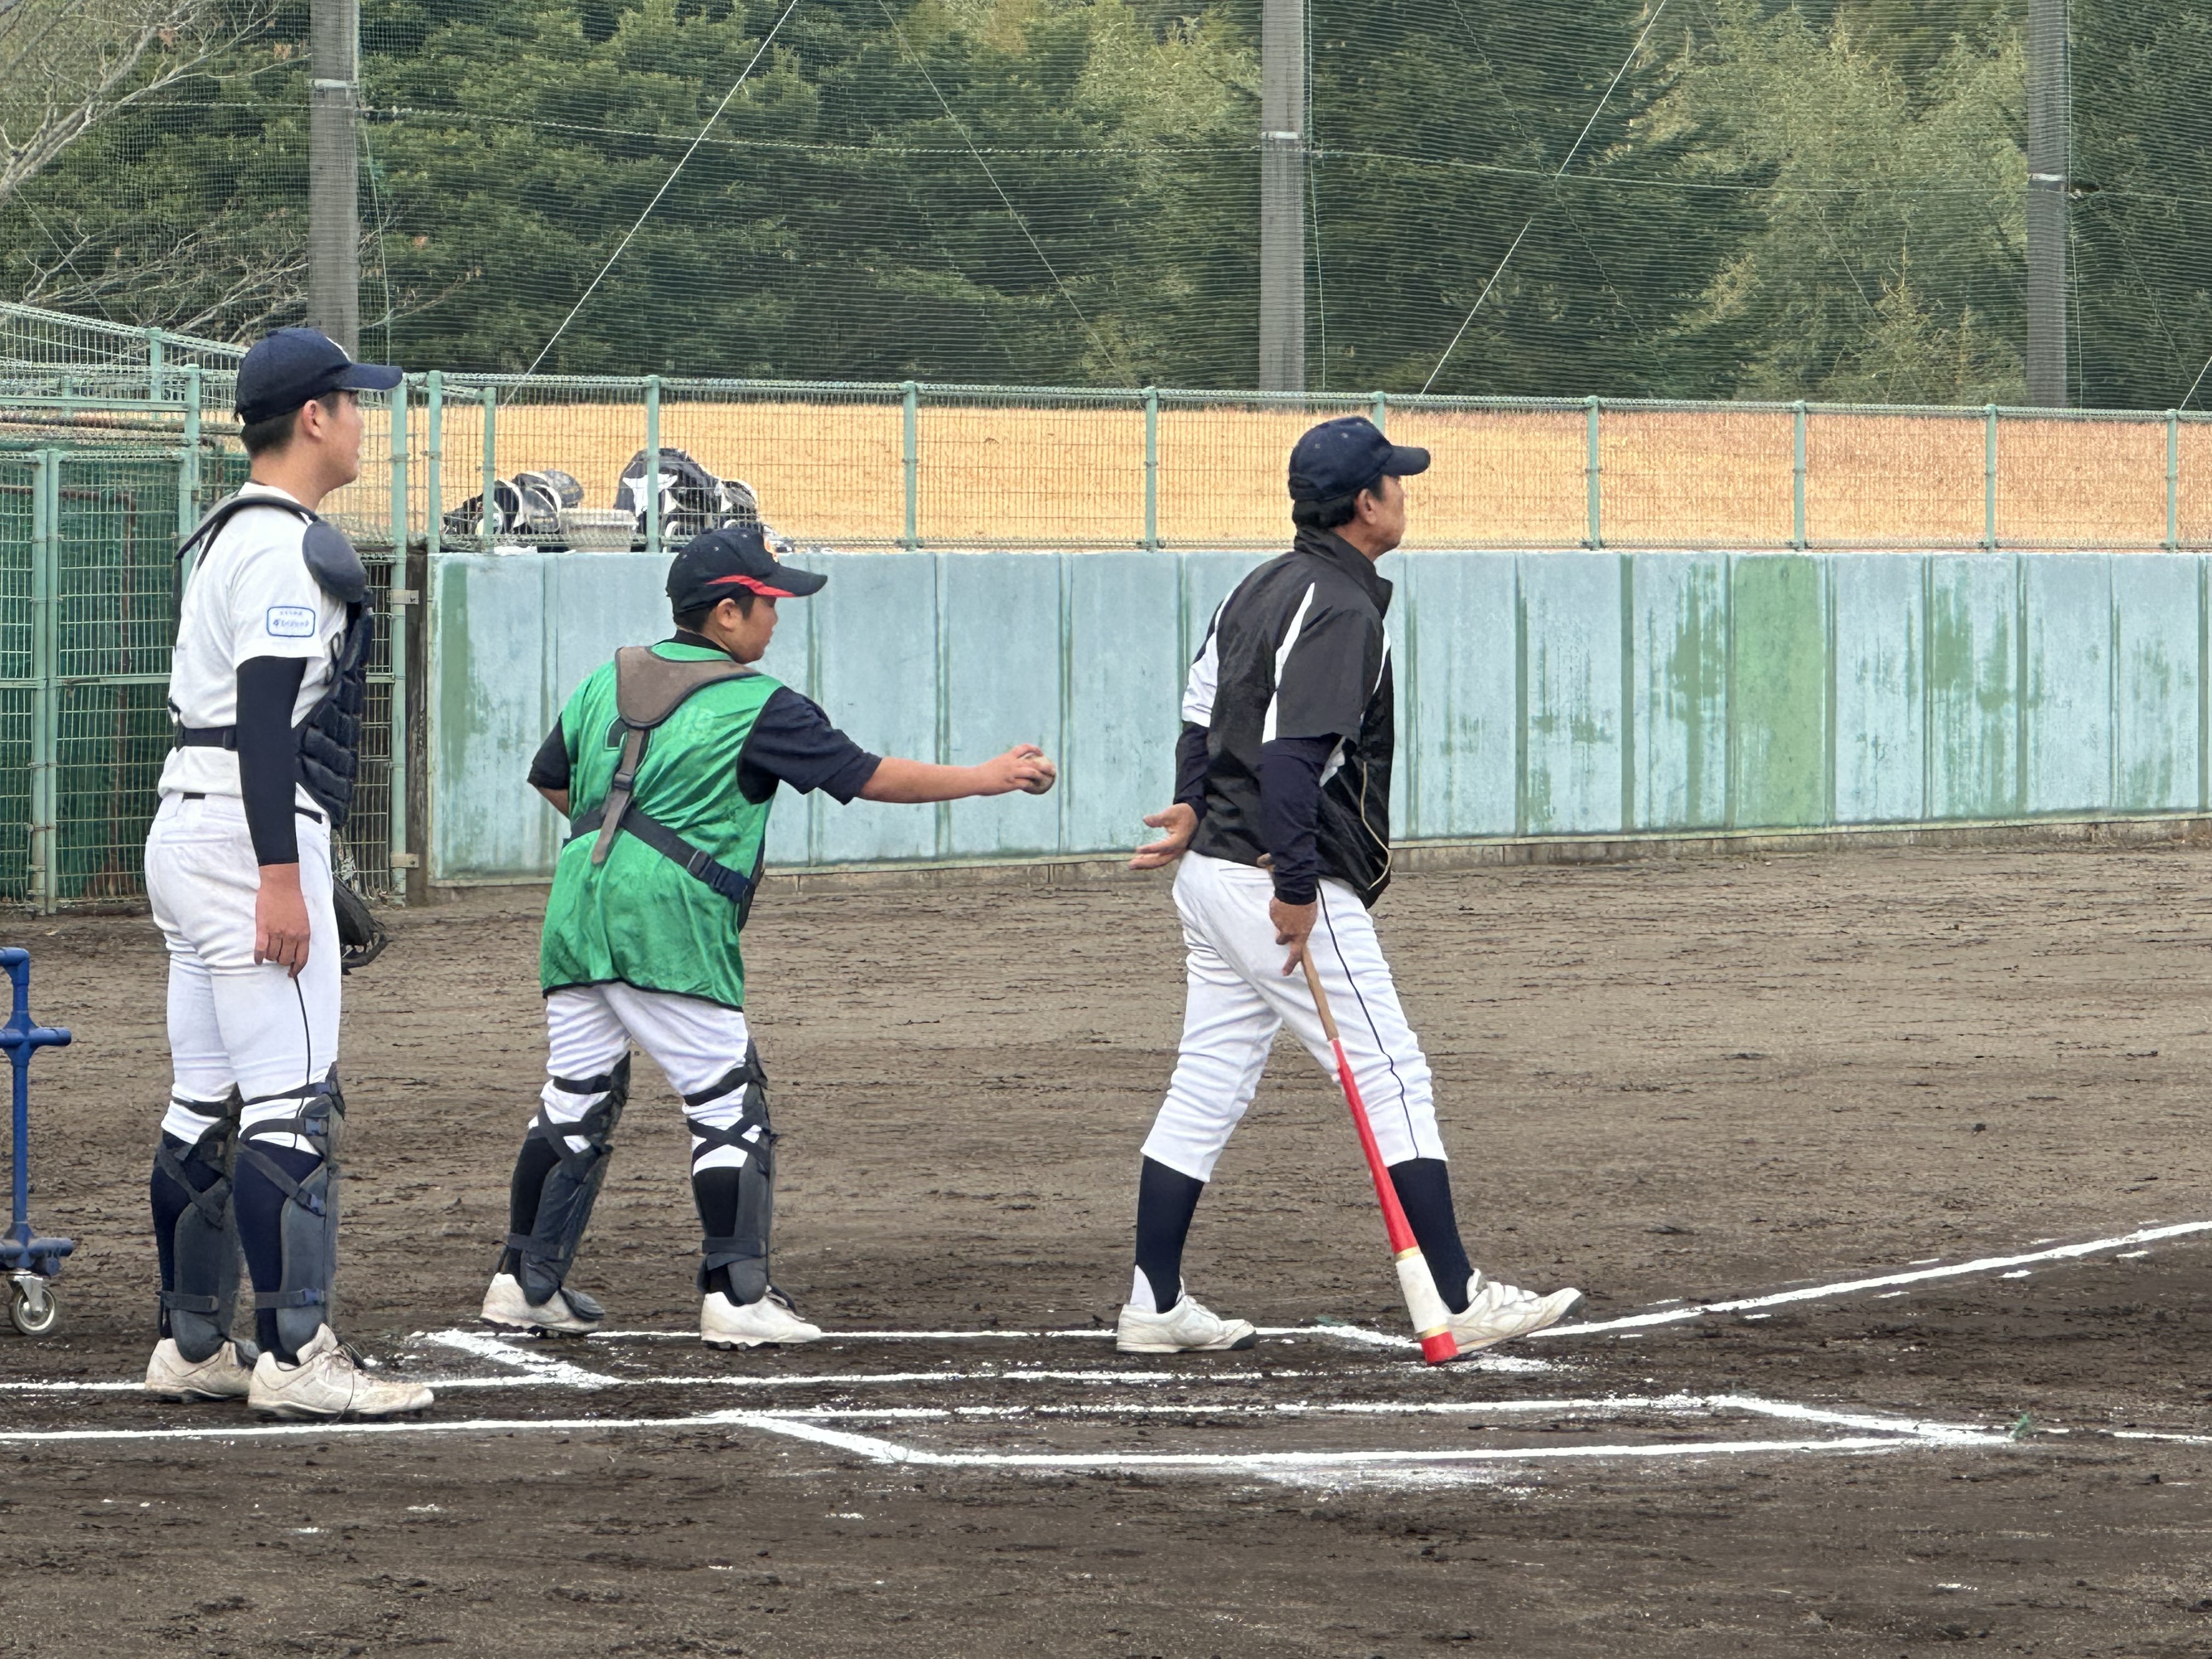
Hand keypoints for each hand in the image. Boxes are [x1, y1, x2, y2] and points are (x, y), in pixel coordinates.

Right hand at [255, 863, 311, 977]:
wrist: (281, 885)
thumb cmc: (294, 901)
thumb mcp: (304, 920)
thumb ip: (301, 935)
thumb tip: (296, 949)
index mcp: (304, 934)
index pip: (302, 958)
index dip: (297, 969)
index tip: (292, 974)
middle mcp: (292, 935)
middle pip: (285, 959)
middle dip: (281, 962)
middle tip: (278, 958)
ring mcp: (277, 932)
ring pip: (272, 955)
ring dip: (270, 957)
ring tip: (269, 953)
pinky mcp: (263, 928)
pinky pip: (260, 948)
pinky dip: (258, 957)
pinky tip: (257, 960)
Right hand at [975, 743, 1056, 795]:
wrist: (975, 778)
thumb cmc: (982, 773)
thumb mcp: (995, 764)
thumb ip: (1005, 765)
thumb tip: (1012, 771)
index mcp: (1007, 757)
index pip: (1023, 748)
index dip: (1034, 749)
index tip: (1040, 752)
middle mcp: (1011, 763)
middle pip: (1033, 761)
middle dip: (1045, 765)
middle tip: (1052, 769)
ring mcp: (1012, 773)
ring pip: (1032, 772)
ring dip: (1041, 775)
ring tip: (1047, 779)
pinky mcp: (1011, 784)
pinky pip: (1026, 784)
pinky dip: (1032, 785)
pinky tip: (1036, 787)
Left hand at [1129, 803, 1197, 869]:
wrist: (1193, 816)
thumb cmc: (1182, 813)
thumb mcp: (1171, 812)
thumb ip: (1158, 818)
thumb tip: (1145, 819)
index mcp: (1179, 840)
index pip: (1163, 847)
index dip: (1150, 849)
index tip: (1137, 849)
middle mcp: (1177, 849)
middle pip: (1160, 860)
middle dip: (1145, 863)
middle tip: (1131, 864)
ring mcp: (1175, 852)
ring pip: (1160, 861)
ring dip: (1146, 864)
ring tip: (1132, 865)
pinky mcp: (1172, 851)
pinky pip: (1160, 859)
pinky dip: (1150, 860)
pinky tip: (1140, 859)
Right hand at [1271, 896, 1317, 976]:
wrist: (1297, 890)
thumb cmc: (1307, 904)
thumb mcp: (1310, 920)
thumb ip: (1302, 929)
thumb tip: (1294, 931)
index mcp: (1300, 934)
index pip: (1295, 954)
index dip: (1290, 964)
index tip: (1284, 972)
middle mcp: (1287, 932)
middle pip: (1280, 940)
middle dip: (1281, 936)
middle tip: (1285, 927)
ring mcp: (1278, 923)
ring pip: (1277, 925)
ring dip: (1282, 920)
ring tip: (1289, 908)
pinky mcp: (1272, 913)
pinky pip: (1274, 913)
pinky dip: (1278, 910)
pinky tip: (1284, 903)